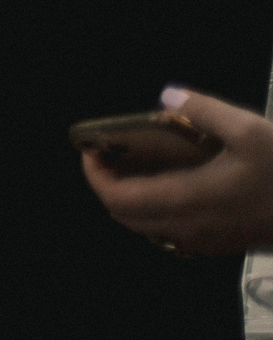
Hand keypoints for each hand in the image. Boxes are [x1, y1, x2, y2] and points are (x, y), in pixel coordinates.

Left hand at [81, 87, 272, 255]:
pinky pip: (173, 233)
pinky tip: (172, 183)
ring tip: (134, 166)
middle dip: (107, 186)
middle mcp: (190, 227)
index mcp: (188, 200)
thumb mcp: (249, 129)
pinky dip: (157, 211)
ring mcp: (207, 241)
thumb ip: (203, 108)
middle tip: (107, 155)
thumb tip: (168, 95)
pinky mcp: (224, 244)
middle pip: (126, 217)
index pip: (118, 200)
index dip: (95, 176)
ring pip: (149, 228)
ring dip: (131, 200)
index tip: (90, 150)